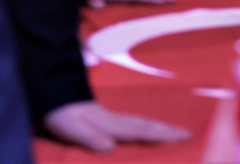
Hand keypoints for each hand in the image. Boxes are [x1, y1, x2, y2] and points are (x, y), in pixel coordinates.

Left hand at [43, 100, 190, 152]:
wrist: (51, 92)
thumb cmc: (61, 115)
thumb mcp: (72, 128)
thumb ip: (90, 138)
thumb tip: (109, 147)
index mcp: (111, 125)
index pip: (141, 131)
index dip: (162, 135)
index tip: (184, 136)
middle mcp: (115, 120)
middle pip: (146, 125)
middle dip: (167, 130)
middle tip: (188, 133)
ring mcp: (110, 117)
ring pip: (140, 123)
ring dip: (158, 127)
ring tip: (173, 132)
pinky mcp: (104, 118)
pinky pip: (131, 124)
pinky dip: (144, 127)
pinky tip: (143, 129)